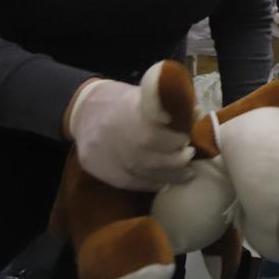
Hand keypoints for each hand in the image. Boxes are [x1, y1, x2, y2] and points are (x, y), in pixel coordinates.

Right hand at [67, 79, 195, 190]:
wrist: (82, 112)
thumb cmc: (119, 101)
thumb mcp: (141, 95)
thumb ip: (166, 105)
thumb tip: (195, 114)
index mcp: (127, 114)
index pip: (153, 135)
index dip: (174, 140)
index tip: (188, 138)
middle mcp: (116, 138)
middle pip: (150, 158)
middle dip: (176, 160)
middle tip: (190, 156)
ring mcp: (108, 157)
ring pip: (144, 174)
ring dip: (170, 176)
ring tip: (186, 173)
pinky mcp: (102, 172)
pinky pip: (131, 183)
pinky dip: (152, 184)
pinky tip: (165, 181)